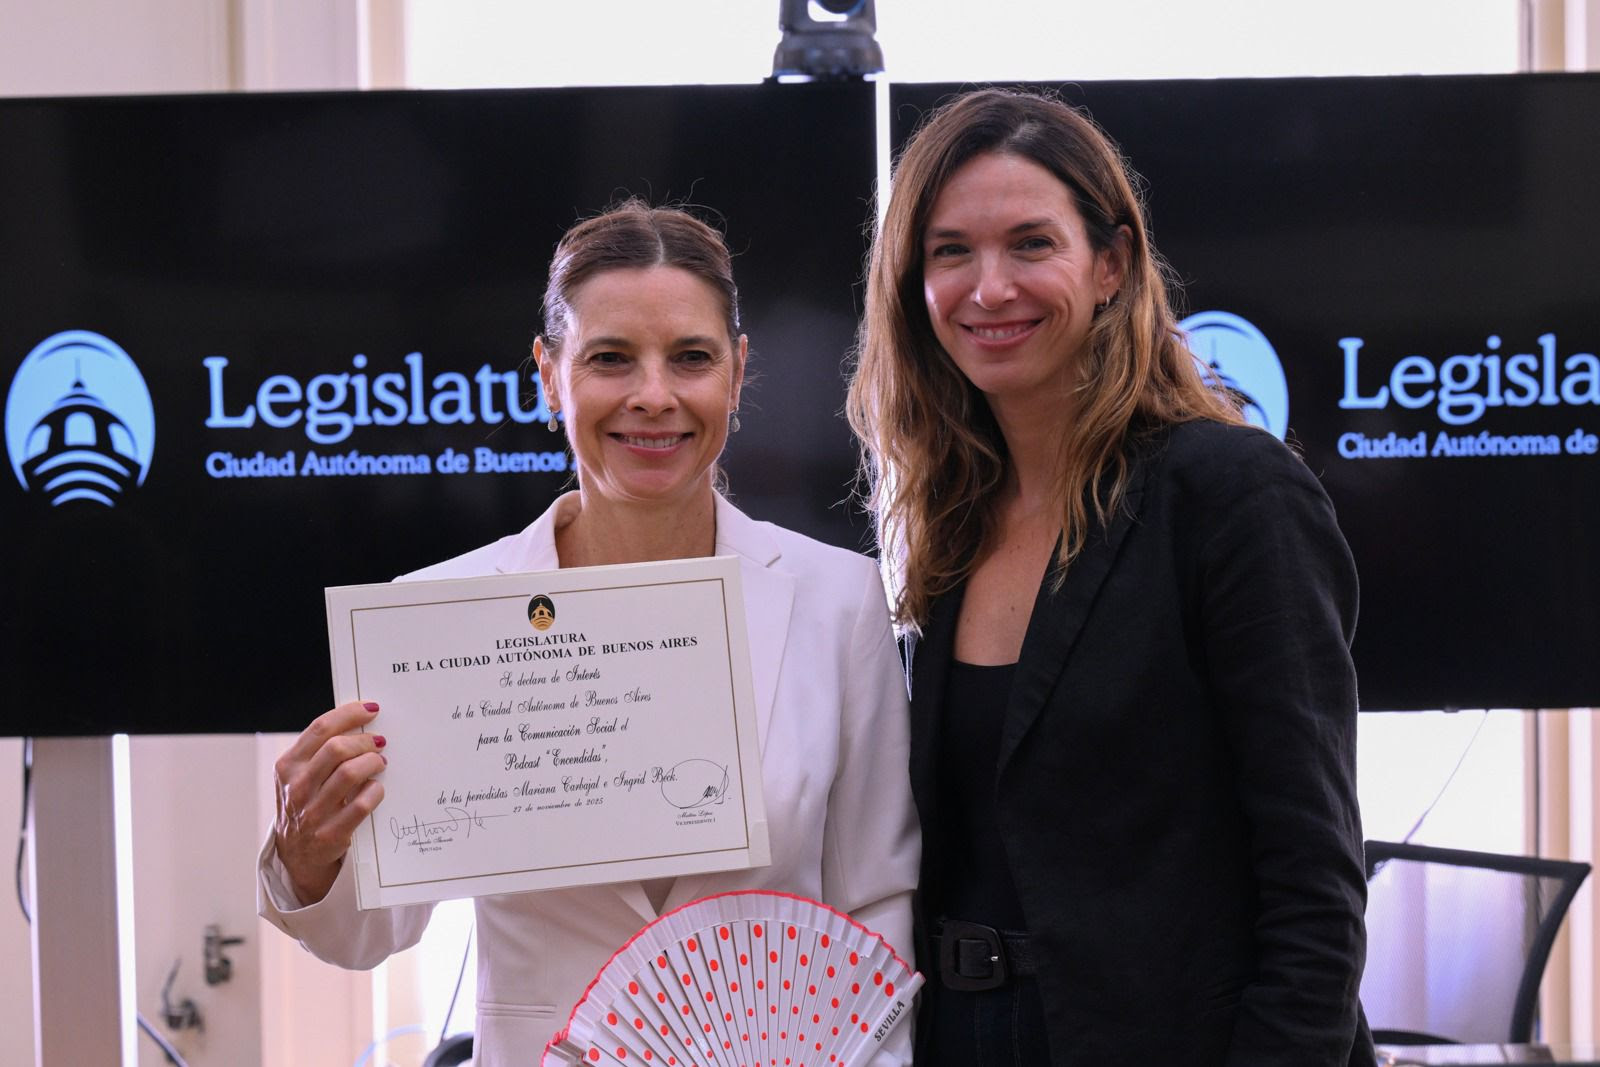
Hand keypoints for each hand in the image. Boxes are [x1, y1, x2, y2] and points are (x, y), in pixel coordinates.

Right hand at [273, 700, 386, 904]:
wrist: (297, 852)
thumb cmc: (306, 802)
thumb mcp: (300, 774)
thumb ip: (321, 750)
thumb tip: (361, 721)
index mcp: (288, 766)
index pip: (320, 729)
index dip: (349, 714)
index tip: (371, 709)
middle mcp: (297, 787)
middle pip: (337, 748)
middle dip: (364, 740)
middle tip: (379, 741)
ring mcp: (313, 812)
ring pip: (350, 774)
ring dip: (372, 762)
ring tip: (380, 761)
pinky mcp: (331, 833)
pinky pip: (361, 805)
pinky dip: (374, 791)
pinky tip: (376, 788)